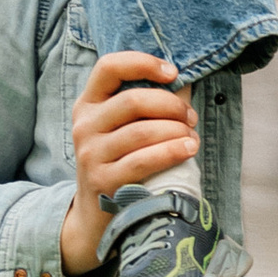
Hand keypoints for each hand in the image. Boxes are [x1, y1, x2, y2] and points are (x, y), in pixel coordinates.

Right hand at [61, 50, 196, 276]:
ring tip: (193, 138)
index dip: (142, 63)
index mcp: (88, 104)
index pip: (108, 67)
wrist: (96, 213)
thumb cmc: (121, 161)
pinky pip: (143, 161)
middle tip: (190, 117)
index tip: (172, 72)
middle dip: (171, 106)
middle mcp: (84, 126)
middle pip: (132, 101)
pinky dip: (172, 152)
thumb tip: (186, 80)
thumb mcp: (122, 129)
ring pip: (142, 131)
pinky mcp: (103, 181)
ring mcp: (90, 155)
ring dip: (176, 131)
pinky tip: (189, 149)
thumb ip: (148, 104)